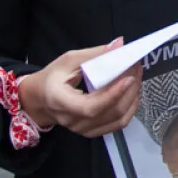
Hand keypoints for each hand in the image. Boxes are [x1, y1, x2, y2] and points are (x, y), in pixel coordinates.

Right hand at [19, 38, 142, 138]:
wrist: (40, 100)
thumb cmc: (53, 77)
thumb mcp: (68, 60)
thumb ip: (94, 54)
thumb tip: (119, 45)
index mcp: (61, 102)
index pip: (90, 107)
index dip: (112, 94)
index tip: (128, 77)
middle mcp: (72, 120)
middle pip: (110, 112)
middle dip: (129, 90)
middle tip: (136, 68)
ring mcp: (83, 130)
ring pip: (117, 120)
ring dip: (132, 98)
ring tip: (136, 77)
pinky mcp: (92, 132)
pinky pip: (117, 124)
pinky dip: (129, 108)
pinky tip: (132, 92)